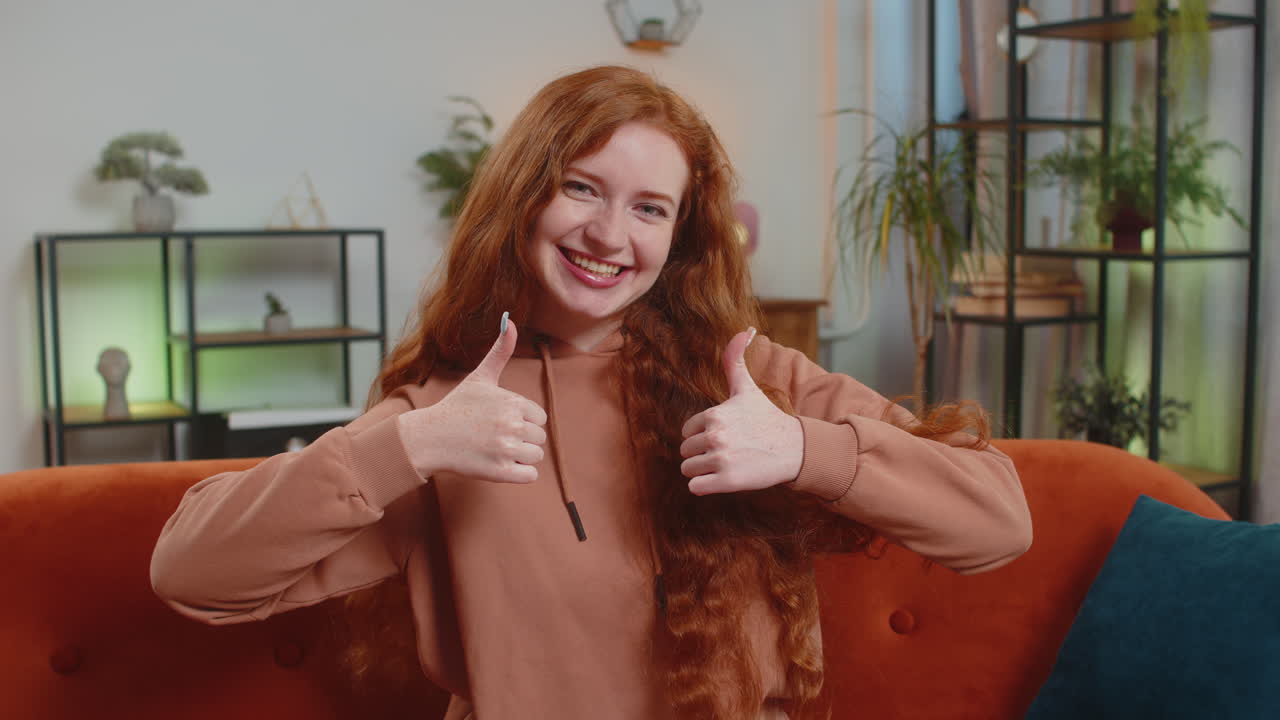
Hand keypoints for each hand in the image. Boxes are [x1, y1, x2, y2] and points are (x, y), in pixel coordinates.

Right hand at [397, 315, 547, 482]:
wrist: (429, 438)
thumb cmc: (456, 407)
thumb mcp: (480, 377)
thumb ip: (500, 351)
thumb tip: (510, 320)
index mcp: (513, 402)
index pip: (539, 418)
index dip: (522, 421)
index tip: (499, 421)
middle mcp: (511, 424)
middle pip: (539, 438)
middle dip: (521, 439)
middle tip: (493, 437)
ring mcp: (506, 449)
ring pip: (535, 457)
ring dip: (519, 457)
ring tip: (494, 449)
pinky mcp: (500, 472)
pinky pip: (530, 476)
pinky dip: (518, 474)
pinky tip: (498, 464)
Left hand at [679, 328, 803, 494]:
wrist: (794, 450)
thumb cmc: (766, 419)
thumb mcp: (746, 389)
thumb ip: (735, 360)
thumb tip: (744, 330)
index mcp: (715, 414)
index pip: (687, 432)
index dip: (702, 435)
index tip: (725, 435)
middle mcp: (716, 436)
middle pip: (685, 452)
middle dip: (701, 454)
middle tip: (727, 451)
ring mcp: (721, 459)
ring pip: (688, 470)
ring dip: (703, 470)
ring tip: (726, 464)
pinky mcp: (727, 481)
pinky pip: (695, 487)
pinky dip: (705, 486)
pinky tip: (723, 478)